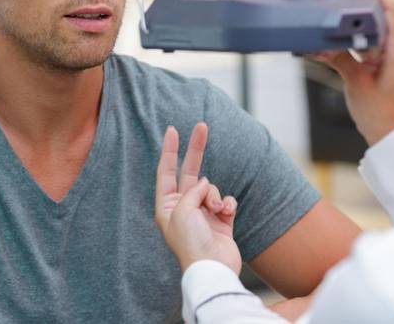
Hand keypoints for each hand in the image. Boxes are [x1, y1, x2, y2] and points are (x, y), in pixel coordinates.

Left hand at [154, 123, 241, 273]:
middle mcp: (183, 207)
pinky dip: (227, 204)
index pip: (166, 171)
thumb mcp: (182, 210)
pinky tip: (226, 214)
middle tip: (201, 125)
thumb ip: (192, 191)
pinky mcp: (221, 220)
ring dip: (214, 195)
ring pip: (211, 188)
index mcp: (166, 206)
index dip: (169, 150)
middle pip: (190, 171)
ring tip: (214, 212)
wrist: (212, 268)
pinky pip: (226, 200)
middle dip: (196, 150)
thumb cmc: (190, 242)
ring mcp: (202, 213)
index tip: (172, 129)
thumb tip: (205, 183)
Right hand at [310, 0, 393, 144]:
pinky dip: (345, 23)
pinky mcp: (374, 54)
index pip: (391, 5)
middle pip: (381, 2)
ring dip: (351, 3)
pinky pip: (361, 30)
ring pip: (370, 14)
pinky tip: (330, 22)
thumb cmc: (379, 112)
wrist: (386, 131)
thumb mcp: (356, 83)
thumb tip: (319, 43)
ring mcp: (385, 47)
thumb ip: (339, 58)